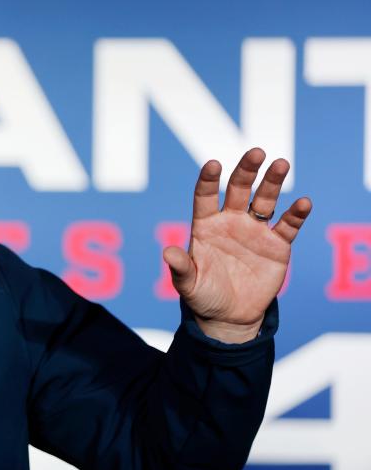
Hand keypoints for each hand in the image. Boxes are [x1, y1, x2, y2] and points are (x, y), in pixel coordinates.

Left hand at [163, 147, 311, 342]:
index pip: (206, 197)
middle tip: (256, 152)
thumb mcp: (188, 284)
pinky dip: (296, 214)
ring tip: (281, 164)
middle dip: (246, 170)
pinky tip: (303, 203)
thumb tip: (167, 252)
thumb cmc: (204, 296)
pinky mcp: (277, 245)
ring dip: (273, 182)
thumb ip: (180, 268)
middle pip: (239, 190)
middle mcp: (231, 222)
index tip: (213, 164)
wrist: (230, 316)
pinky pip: (288, 225)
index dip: (209, 180)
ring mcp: (255, 231)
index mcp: (206, 226)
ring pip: (265, 200)